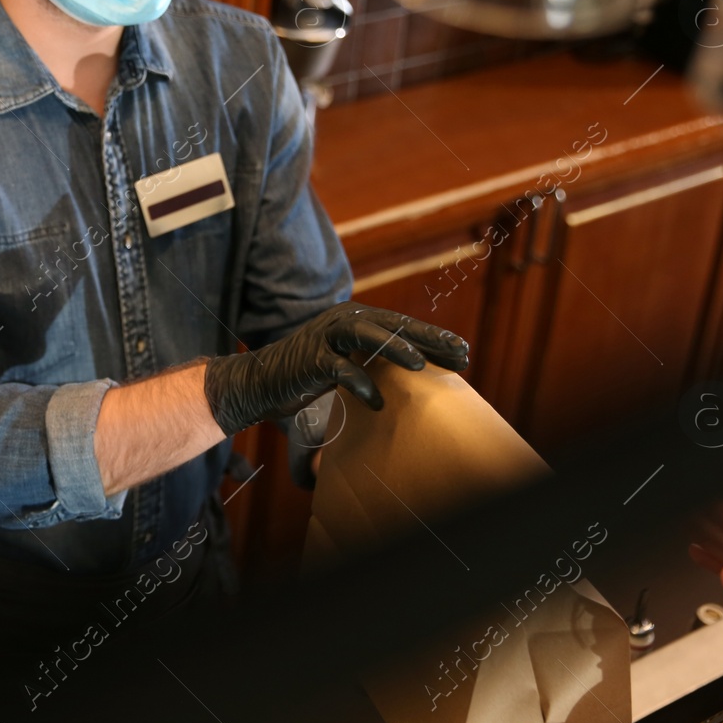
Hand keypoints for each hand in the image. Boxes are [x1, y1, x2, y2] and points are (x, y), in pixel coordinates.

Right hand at [203, 301, 468, 437]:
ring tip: (420, 366)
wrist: (260, 383)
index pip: (402, 327)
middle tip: (459, 353)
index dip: (433, 339)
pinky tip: (376, 402)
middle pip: (392, 326)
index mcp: (355, 320)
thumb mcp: (347, 364)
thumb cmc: (308, 377)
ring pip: (366, 336)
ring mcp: (325, 338)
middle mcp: (342, 321)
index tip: (463, 354)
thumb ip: (373, 361)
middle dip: (427, 340)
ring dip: (394, 349)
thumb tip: (415, 372)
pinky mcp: (310, 359)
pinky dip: (359, 384)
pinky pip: (339, 370)